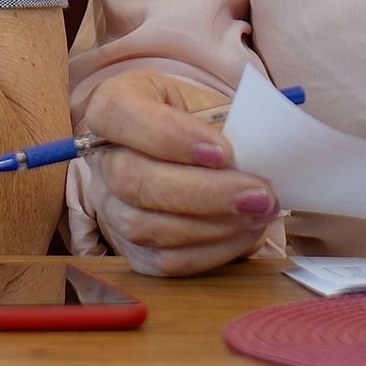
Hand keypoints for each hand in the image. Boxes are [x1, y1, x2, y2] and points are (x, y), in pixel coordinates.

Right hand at [79, 72, 279, 276]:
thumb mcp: (210, 104)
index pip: (118, 114)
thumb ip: (229, 122)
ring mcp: (111, 207)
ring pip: (146, 227)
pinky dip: (211, 252)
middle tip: (259, 194)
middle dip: (203, 193)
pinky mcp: (131, 248)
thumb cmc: (201, 122)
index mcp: (114, 104)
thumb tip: (263, 156)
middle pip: (132, 180)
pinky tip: (245, 233)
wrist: (194, 152)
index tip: (222, 152)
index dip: (168, 136)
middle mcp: (102, 159)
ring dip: (212, 226)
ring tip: (259, 213)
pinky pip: (165, 261)